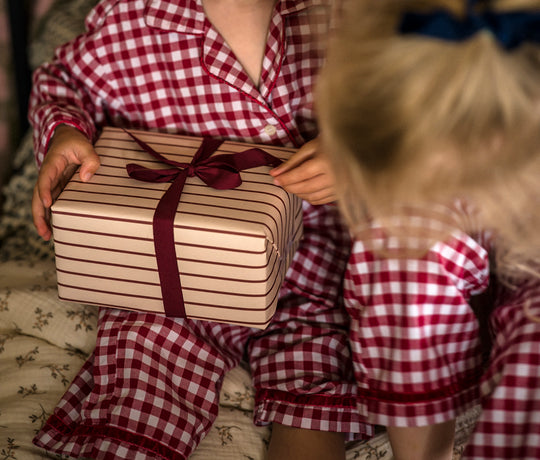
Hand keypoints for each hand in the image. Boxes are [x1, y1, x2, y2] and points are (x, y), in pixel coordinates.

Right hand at [32, 125, 99, 239]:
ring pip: (43, 203)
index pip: (45, 179)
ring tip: (47, 236)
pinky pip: (52, 203)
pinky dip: (51, 215)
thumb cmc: (75, 142)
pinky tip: (55, 228)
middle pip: (38, 197)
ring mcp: (52, 183)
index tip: (48, 204)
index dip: (45, 191)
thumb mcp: (85, 146)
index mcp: (52, 165)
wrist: (67, 139)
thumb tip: (86, 178)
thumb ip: (90, 159)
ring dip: (43, 219)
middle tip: (44, 232)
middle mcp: (48, 176)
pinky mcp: (57, 188)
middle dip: (39, 215)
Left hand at [269, 137, 336, 204]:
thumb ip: (291, 162)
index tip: (275, 180)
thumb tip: (274, 174)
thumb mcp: (309, 148)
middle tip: (281, 183)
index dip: (286, 179)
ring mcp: (339, 186)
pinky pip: (321, 200)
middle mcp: (334, 176)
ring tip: (291, 186)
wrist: (351, 147)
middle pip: (306, 187)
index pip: (301, 174)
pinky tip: (303, 191)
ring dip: (298, 193)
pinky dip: (309, 198)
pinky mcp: (341, 192)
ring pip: (313, 196)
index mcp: (326, 161)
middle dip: (290, 187)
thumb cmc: (328, 144)